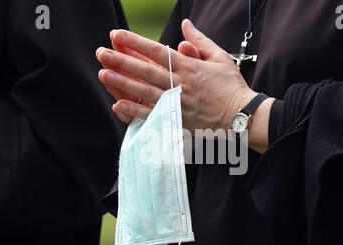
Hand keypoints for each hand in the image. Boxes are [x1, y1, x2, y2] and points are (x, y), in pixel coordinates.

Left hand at [97, 19, 257, 131]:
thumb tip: (184, 24)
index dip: (135, 42)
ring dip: (122, 83)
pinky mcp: (176, 121)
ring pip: (144, 91)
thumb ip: (200, 40)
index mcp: (189, 67)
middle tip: (102, 53)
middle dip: (121, 60)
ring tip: (104, 73)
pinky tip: (118, 104)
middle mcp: (180, 84)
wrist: (241, 117)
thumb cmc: (231, 87)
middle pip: (145, 70)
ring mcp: (177, 104)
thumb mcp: (220, 57)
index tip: (117, 34)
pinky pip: (152, 115)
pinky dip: (134, 111)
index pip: (157, 51)